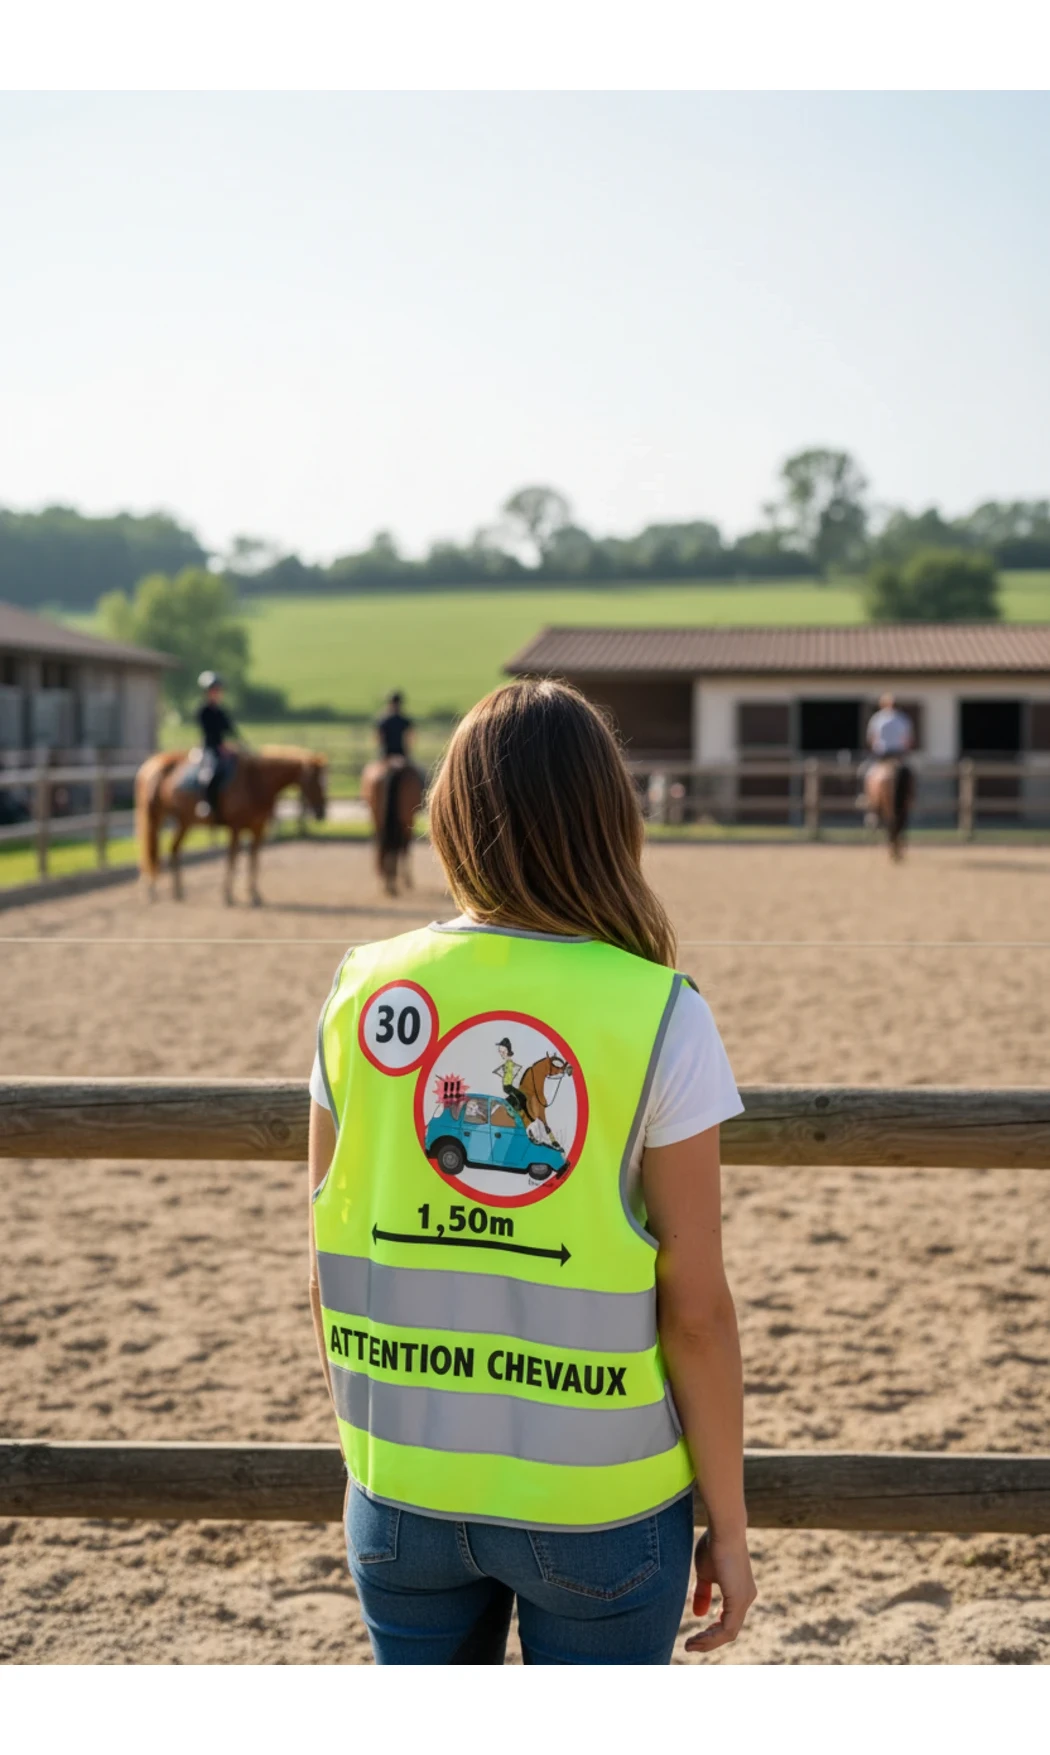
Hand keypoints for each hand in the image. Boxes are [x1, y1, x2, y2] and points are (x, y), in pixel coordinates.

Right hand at [685, 1527, 756, 1654]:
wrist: (723, 1529)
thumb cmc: (714, 1545)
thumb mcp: (704, 1573)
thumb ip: (703, 1593)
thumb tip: (699, 1615)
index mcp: (739, 1592)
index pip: (727, 1620)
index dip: (710, 1632)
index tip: (692, 1638)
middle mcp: (746, 1598)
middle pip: (729, 1631)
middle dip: (708, 1641)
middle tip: (689, 1646)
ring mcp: (744, 1600)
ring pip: (728, 1633)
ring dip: (708, 1642)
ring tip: (690, 1645)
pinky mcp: (739, 1600)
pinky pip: (727, 1629)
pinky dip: (711, 1637)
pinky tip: (697, 1638)